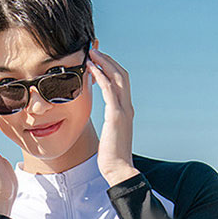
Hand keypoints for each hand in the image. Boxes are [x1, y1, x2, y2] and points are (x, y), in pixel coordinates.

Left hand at [88, 46, 140, 186]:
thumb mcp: (111, 135)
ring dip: (104, 62)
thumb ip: (110, 124)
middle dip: (108, 60)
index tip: (98, 59)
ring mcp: (123, 111)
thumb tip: (105, 122)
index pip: (121, 83)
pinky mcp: (116, 116)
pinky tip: (90, 69)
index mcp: (126, 111)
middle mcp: (127, 108)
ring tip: (91, 53)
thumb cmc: (112, 156)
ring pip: (117, 77)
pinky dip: (100, 76)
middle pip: (121, 75)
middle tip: (94, 49)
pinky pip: (108, 90)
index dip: (111, 68)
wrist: (119, 169)